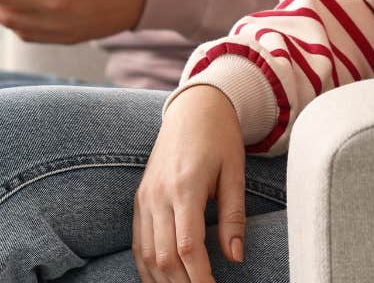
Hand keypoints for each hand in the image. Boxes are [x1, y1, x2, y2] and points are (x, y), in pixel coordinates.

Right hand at [135, 84, 246, 281]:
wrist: (194, 108)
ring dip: (164, 280)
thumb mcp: (235, 173)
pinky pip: (137, 242)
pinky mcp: (139, 199)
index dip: (200, 277)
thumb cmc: (220, 138)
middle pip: (164, 256)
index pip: (187, 246)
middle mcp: (158, 195)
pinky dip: (147, 266)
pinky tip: (161, 279)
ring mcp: (144, 198)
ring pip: (146, 254)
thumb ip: (233, 217)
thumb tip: (235, 257)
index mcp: (184, 187)